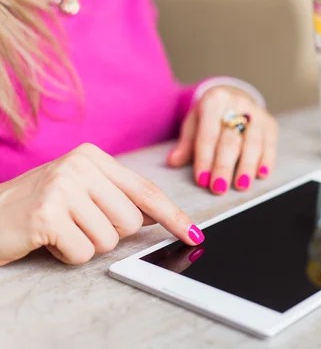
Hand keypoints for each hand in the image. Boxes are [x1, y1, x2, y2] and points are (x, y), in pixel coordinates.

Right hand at [0, 144, 203, 266]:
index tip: (194, 234)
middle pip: (131, 221)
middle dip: (109, 233)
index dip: (173, 216)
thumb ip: (116, 196)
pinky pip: (83, 252)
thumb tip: (157, 216)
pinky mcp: (48, 214)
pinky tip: (48, 239)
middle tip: (77, 223)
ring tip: (60, 229)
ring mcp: (63, 187)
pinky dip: (68, 255)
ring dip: (86, 244)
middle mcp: (81, 165)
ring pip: (110, 239)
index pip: (145, 190)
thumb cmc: (36, 206)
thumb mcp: (79, 190)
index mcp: (93, 156)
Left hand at [167, 86, 277, 194]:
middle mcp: (238, 103)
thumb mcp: (194, 123)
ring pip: (253, 142)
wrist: (234, 97)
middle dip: (224, 166)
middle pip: (231, 140)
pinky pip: (270, 144)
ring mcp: (257, 112)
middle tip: (219, 188)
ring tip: (241, 186)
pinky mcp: (270, 123)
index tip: (202, 180)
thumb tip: (173, 162)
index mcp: (214, 100)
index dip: (205, 159)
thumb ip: (186, 144)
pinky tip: (261, 174)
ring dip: (247, 167)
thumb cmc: (210, 117)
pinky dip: (266, 160)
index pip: (208, 134)